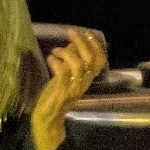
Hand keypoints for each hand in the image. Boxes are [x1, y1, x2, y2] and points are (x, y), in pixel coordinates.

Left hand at [31, 26, 105, 149]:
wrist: (49, 117)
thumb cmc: (56, 95)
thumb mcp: (67, 76)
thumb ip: (72, 62)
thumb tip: (73, 44)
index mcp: (87, 79)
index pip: (100, 60)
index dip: (96, 45)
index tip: (87, 33)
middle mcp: (84, 82)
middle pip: (90, 59)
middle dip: (81, 42)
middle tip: (71, 31)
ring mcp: (73, 87)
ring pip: (78, 64)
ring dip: (66, 52)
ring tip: (56, 50)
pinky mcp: (61, 90)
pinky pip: (61, 72)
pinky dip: (55, 61)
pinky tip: (50, 58)